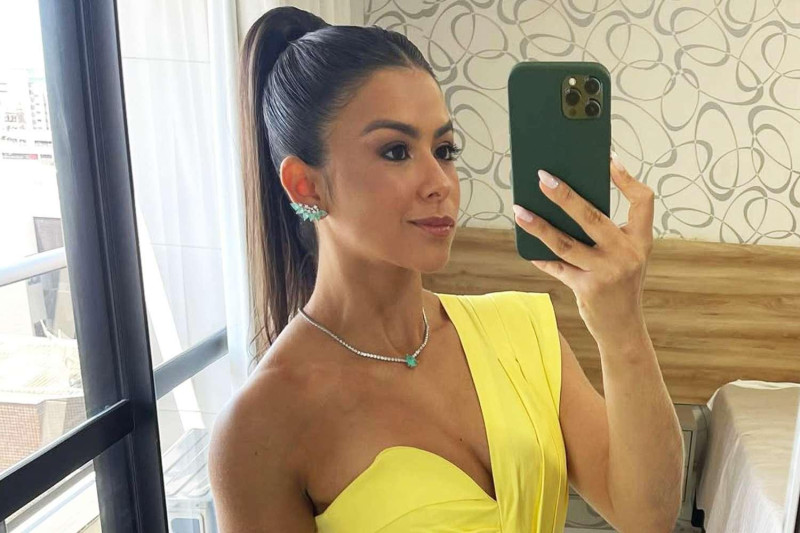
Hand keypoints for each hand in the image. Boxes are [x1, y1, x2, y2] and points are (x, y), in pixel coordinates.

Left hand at [512, 152, 654, 346]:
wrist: (623, 328)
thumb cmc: (619, 283)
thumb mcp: (623, 256)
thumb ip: (605, 233)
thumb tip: (565, 201)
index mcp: (641, 241)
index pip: (642, 201)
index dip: (626, 179)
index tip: (608, 160)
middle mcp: (627, 254)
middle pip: (591, 217)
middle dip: (564, 196)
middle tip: (543, 177)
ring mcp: (607, 272)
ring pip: (565, 243)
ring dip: (538, 226)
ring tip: (519, 210)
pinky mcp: (587, 288)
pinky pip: (556, 267)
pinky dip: (540, 257)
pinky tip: (527, 247)